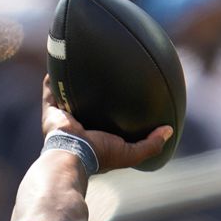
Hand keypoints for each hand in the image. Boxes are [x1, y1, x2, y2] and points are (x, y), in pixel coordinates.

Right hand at [41, 75, 172, 171]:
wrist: (71, 154)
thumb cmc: (100, 155)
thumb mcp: (131, 153)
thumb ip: (151, 144)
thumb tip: (169, 130)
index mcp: (97, 138)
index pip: (108, 124)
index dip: (115, 113)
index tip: (126, 98)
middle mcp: (81, 128)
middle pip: (88, 107)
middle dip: (93, 95)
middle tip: (102, 77)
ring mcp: (64, 120)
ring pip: (68, 98)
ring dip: (72, 84)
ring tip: (79, 66)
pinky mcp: (51, 112)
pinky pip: (50, 92)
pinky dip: (52, 80)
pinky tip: (56, 65)